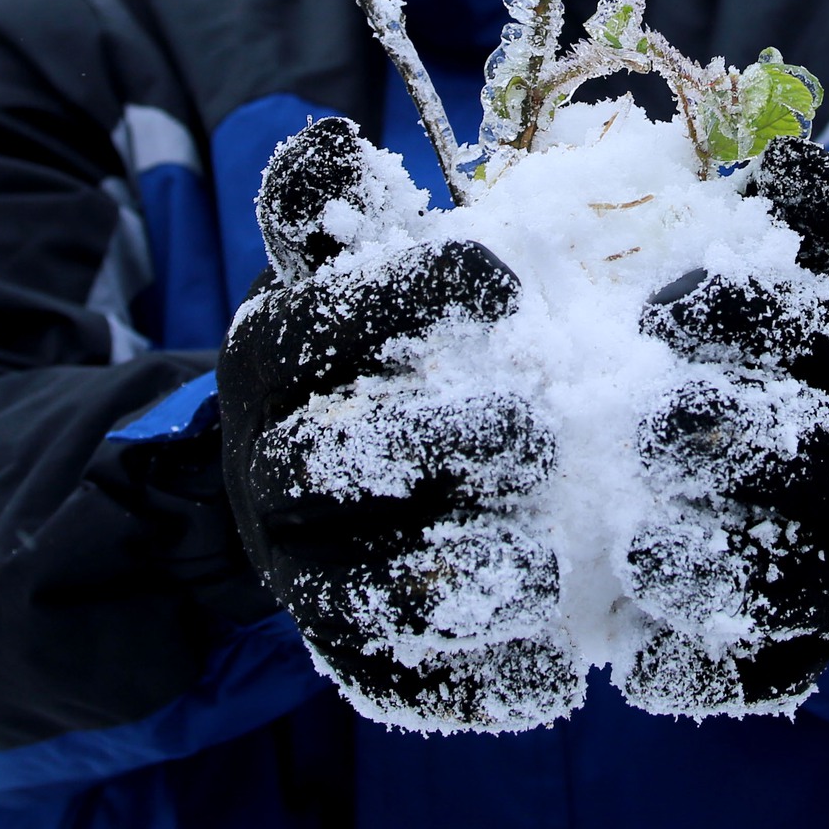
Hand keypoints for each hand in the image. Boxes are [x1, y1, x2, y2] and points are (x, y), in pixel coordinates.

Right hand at [216, 118, 581, 730]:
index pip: (315, 324)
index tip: (505, 281)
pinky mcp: (344, 650)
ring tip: (558, 556)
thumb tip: (323, 142)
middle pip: (335, 460)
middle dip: (445, 437)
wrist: (305, 486)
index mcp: (270, 360)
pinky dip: (475, 685)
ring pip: (366, 586)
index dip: (406, 298)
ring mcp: (302, 569)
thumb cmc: (366, 352)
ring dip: (468, 570)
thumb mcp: (349, 270)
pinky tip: (559, 669)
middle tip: (545, 423)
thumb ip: (338, 210)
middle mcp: (270, 467)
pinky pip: (398, 681)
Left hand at [620, 137, 828, 713]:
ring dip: (729, 563)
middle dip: (753, 445)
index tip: (662, 309)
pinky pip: (778, 678)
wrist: (730, 464)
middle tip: (644, 423)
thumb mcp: (756, 264)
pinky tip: (632, 649)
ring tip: (634, 543)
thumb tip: (788, 158)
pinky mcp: (802, 649)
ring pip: (827, 585)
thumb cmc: (726, 342)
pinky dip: (709, 671)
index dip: (767, 322)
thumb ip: (782, 218)